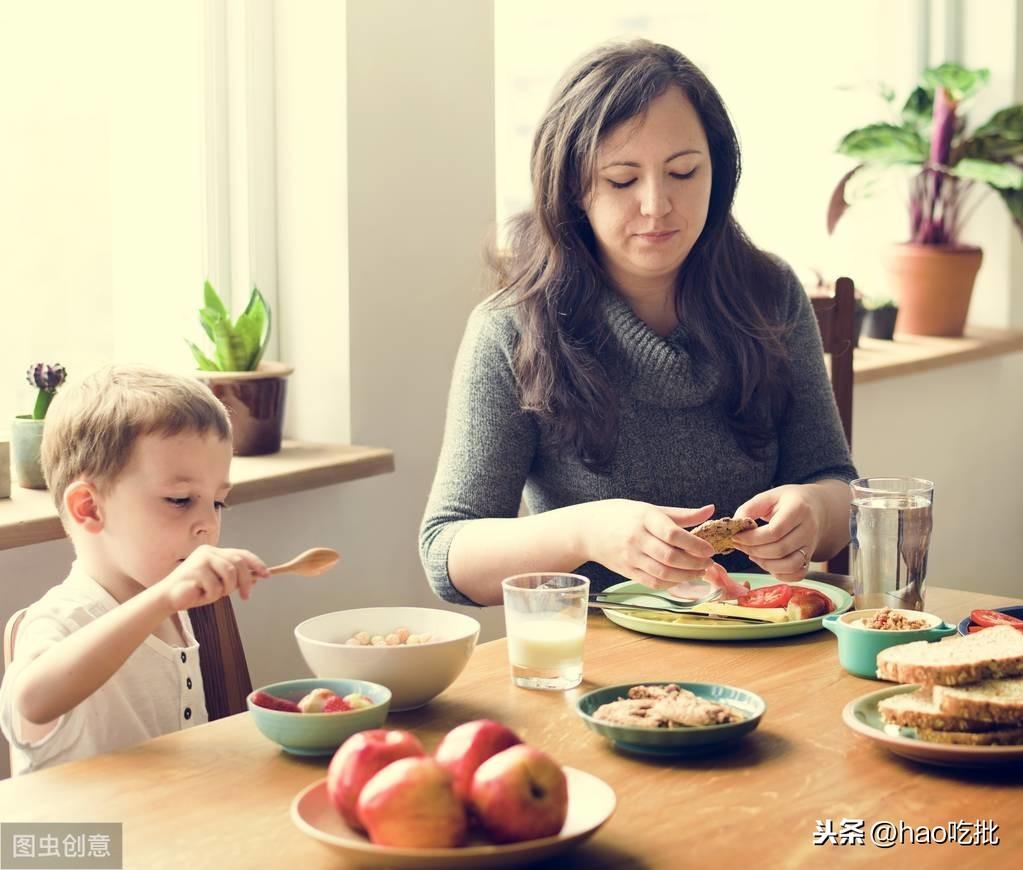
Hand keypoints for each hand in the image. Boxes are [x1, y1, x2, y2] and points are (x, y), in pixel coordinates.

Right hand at [159, 545, 268, 611]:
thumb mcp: (219, 585)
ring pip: (229, 573)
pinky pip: (215, 586)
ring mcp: (201, 559)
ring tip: (214, 595)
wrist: (168, 598)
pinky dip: (211, 596)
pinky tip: (201, 595)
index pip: (240, 553)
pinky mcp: (195, 570)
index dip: (256, 563)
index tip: (267, 574)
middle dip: (246, 581)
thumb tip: (257, 578)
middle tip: (246, 596)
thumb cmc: (194, 591)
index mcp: (214, 552)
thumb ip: (234, 579)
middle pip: (238, 562)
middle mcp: (208, 552)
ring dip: (225, 590)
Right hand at [580, 500, 715, 589]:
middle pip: (670, 557)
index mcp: (644, 518)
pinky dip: (671, 583)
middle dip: (694, 563)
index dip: (695, 544)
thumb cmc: (621, 516)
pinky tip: (681, 578)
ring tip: (698, 571)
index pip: (672, 533)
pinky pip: (653, 582)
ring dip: (686, 576)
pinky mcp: (627, 571)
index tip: (709, 549)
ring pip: (663, 573)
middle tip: (708, 562)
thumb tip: (710, 510)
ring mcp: (630, 557)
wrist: (588, 530)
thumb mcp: (649, 509)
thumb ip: (681, 514)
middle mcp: (636, 539)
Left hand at [730, 485, 822, 580]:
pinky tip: (766, 563)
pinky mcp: (810, 558)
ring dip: (765, 564)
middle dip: (754, 550)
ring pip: (790, 565)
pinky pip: (797, 574)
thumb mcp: (767, 497)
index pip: (774, 531)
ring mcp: (811, 546)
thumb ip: (748, 509)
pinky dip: (780, 574)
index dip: (752, 538)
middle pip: (780, 549)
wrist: (815, 507)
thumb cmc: (786, 501)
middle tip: (739, 545)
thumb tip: (735, 525)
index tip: (736, 536)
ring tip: (752, 554)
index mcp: (798, 509)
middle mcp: (809, 529)